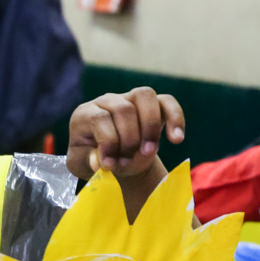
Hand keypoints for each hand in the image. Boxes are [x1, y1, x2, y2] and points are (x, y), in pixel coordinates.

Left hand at [66, 87, 184, 179]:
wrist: (115, 160)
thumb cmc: (95, 159)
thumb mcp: (83, 164)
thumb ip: (88, 161)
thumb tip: (99, 161)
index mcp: (86, 113)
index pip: (99, 118)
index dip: (107, 142)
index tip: (110, 165)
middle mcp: (108, 100)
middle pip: (123, 108)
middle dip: (129, 140)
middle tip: (127, 162)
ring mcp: (130, 99)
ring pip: (145, 95)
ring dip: (150, 126)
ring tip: (149, 151)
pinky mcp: (153, 104)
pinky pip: (167, 102)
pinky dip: (175, 118)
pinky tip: (177, 139)